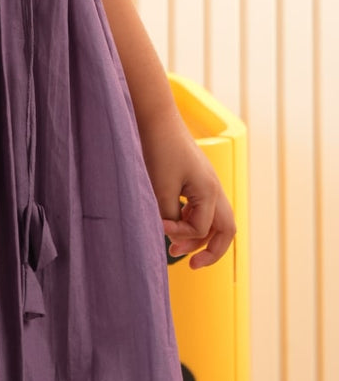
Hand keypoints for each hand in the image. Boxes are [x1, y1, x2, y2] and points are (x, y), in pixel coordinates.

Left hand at [140, 109, 236, 269]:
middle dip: (211, 250)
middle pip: (225, 230)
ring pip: (215, 220)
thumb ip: (170, 217)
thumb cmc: (158, 148)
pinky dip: (192, 219)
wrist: (154, 115)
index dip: (181, 235)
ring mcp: (207, 182)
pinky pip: (203, 207)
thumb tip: (174, 236)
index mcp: (210, 191)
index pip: (202, 230)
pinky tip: (174, 221)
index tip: (159, 227)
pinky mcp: (197, 177)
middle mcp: (214, 188)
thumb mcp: (161, 188)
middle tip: (192, 265)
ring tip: (176, 247)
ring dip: (199, 235)